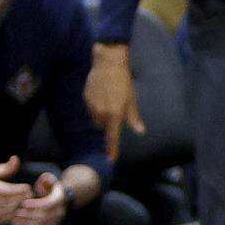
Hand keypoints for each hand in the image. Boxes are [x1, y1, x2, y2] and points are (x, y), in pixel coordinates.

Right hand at [0, 156, 30, 224]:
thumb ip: (5, 168)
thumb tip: (16, 159)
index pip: (5, 190)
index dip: (19, 190)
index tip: (28, 188)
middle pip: (5, 202)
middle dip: (20, 200)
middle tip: (29, 197)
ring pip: (2, 213)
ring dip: (16, 209)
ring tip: (23, 203)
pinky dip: (8, 217)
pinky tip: (14, 210)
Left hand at [10, 172, 66, 224]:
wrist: (57, 202)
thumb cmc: (48, 189)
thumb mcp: (49, 181)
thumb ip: (46, 178)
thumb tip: (44, 177)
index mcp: (59, 199)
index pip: (48, 204)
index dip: (35, 204)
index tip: (23, 203)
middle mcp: (59, 212)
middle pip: (43, 217)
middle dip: (28, 215)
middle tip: (16, 211)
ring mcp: (54, 222)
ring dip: (26, 224)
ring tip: (14, 219)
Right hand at [85, 44, 143, 159]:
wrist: (108, 64)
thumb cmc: (123, 82)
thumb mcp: (132, 100)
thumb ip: (134, 117)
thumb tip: (140, 131)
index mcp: (115, 114)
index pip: (113, 137)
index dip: (112, 149)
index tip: (111, 160)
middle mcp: (102, 113)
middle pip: (103, 127)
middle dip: (109, 122)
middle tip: (116, 105)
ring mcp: (91, 106)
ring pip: (96, 119)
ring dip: (102, 115)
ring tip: (109, 98)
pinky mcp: (85, 99)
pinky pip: (90, 109)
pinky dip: (96, 106)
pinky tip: (101, 94)